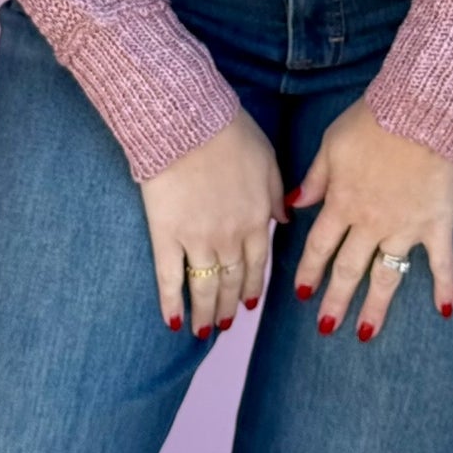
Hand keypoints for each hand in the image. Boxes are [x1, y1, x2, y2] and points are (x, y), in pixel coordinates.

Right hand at [140, 107, 288, 339]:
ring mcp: (197, 240)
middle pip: (232, 281)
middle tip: (226, 323)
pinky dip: (171, 302)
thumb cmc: (229, 131)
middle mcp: (230, 237)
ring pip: (204, 287)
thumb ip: (277, 194)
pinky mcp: (166, 235)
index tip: (250, 304)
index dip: (254, 286)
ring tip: (204, 331)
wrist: (188, 121)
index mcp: (256, 218)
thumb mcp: (268, 158)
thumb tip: (285, 219)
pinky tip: (172, 321)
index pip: (258, 263)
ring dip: (206, 312)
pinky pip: (169, 278)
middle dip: (230, 306)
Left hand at [289, 98, 452, 340]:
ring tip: (365, 333)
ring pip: (387, 276)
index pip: (319, 247)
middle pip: (349, 269)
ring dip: (376, 307)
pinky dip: (445, 287)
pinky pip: (442, 262)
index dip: (309, 272)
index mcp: (342, 202)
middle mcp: (371, 222)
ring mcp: (405, 226)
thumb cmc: (372, 119)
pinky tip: (445, 311)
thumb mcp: (330, 144)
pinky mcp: (437, 222)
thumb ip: (314, 179)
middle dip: (335, 300)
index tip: (302, 294)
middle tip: (326, 328)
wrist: (419, 108)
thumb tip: (293, 206)